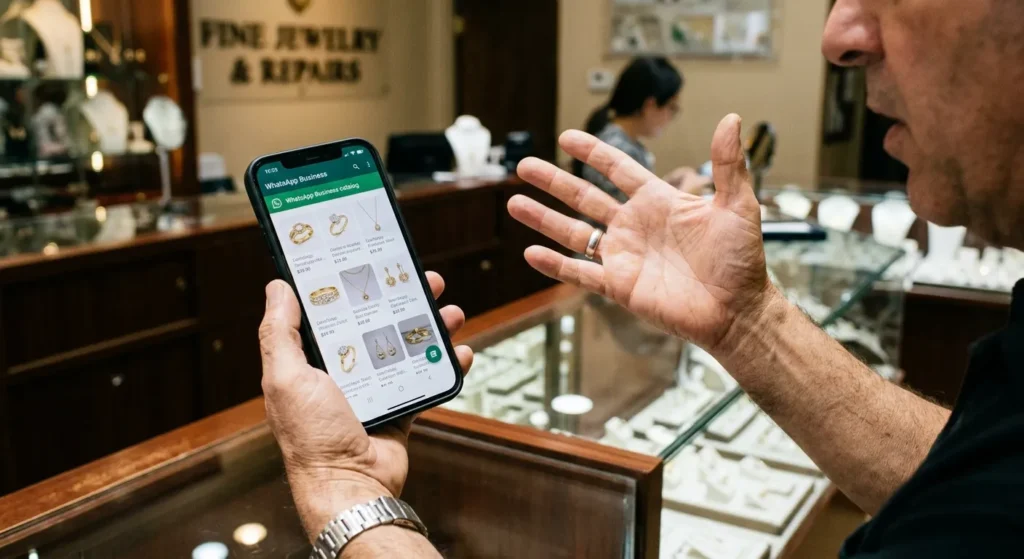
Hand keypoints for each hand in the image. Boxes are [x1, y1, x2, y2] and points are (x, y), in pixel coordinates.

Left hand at [259, 273, 473, 538]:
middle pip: (379, 323)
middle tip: (427, 280)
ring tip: (452, 311)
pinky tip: (461, 351)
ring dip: (432, 326)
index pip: (335, 312)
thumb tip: (277, 287)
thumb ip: (280, 333)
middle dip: (404, 299)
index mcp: (313, 361)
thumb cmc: (312, 437)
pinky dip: (446, 365)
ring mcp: (375, 391)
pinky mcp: (401, 409)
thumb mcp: (286, 378)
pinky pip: (427, 381)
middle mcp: (344, 372)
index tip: (373, 261)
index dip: (354, 286)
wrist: (351, 487)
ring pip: (407, 347)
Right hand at [508, 114, 777, 353]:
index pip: (618, 170)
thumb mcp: (738, 206)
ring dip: (544, 219)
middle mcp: (635, 226)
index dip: (593, 152)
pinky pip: (580, 273)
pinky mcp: (619, 286)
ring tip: (515, 203)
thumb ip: (729, 165)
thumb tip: (732, 119)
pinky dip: (555, 265)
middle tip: (524, 166)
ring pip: (574, 233)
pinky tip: (531, 253)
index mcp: (659, 202)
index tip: (566, 136)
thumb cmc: (742, 261)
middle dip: (553, 181)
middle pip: (584, 198)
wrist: (737, 312)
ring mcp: (624, 256)